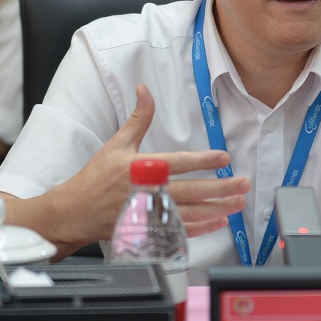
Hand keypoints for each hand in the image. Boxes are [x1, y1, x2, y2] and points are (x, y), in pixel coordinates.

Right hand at [47, 84, 245, 246]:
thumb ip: (139, 118)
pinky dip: (203, 228)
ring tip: (239, 202)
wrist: (76, 212)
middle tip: (244, 183)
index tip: (224, 158)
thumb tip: (144, 89)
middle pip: (193, 191)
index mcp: (142, 168)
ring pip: (192, 213)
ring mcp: (150, 214)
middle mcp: (149, 192)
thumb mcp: (117, 143)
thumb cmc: (95, 178)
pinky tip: (220, 221)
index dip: (204, 160)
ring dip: (219, 209)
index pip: (179, 163)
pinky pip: (182, 231)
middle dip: (222, 188)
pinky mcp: (150, 230)